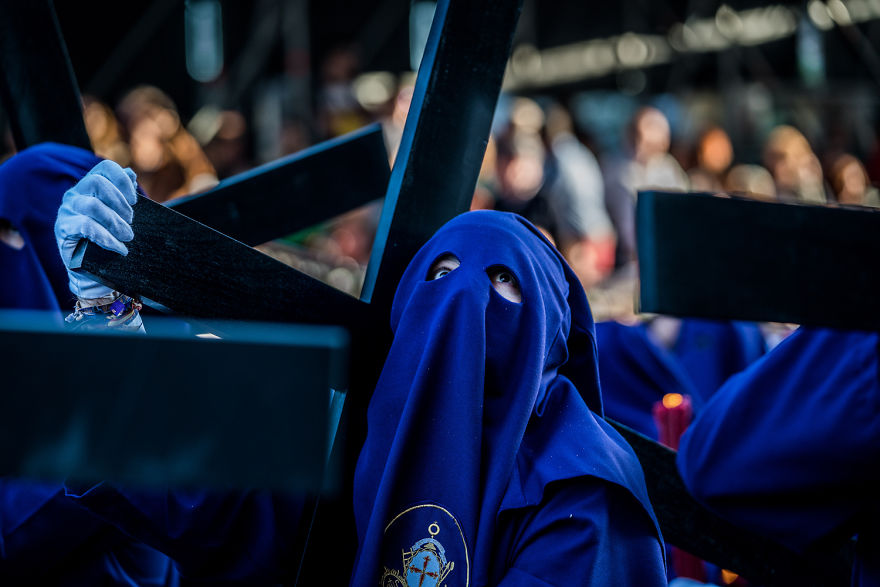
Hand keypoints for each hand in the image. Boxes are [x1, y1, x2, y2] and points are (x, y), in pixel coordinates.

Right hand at [54, 160, 138, 298]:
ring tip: (128, 237)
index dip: (122, 180)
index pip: (105, 168)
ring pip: (92, 206)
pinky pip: (86, 227)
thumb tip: (130, 174)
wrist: (93, 271)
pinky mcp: (63, 229)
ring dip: (115, 222)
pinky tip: (119, 248)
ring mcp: (67, 211)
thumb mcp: (120, 217)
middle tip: (131, 221)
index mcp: (90, 187)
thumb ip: (124, 196)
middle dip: (119, 202)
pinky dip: (107, 238)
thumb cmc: (109, 240)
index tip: (135, 200)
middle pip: (97, 183)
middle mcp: (75, 194)